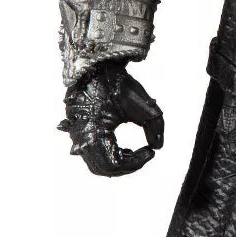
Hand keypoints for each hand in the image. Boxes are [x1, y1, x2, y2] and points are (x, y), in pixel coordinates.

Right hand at [59, 61, 163, 175]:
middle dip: (127, 166)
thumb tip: (158, 146)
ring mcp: (77, 136)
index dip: (135, 162)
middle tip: (144, 155)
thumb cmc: (117, 84)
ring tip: (135, 153)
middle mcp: (81, 137)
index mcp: (93, 132)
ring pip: (97, 165)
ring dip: (118, 163)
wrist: (97, 68)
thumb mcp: (142, 104)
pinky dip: (110, 156)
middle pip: (103, 169)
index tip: (150, 152)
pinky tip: (125, 149)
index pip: (114, 163)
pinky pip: (93, 155)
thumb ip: (154, 126)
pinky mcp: (79, 132)